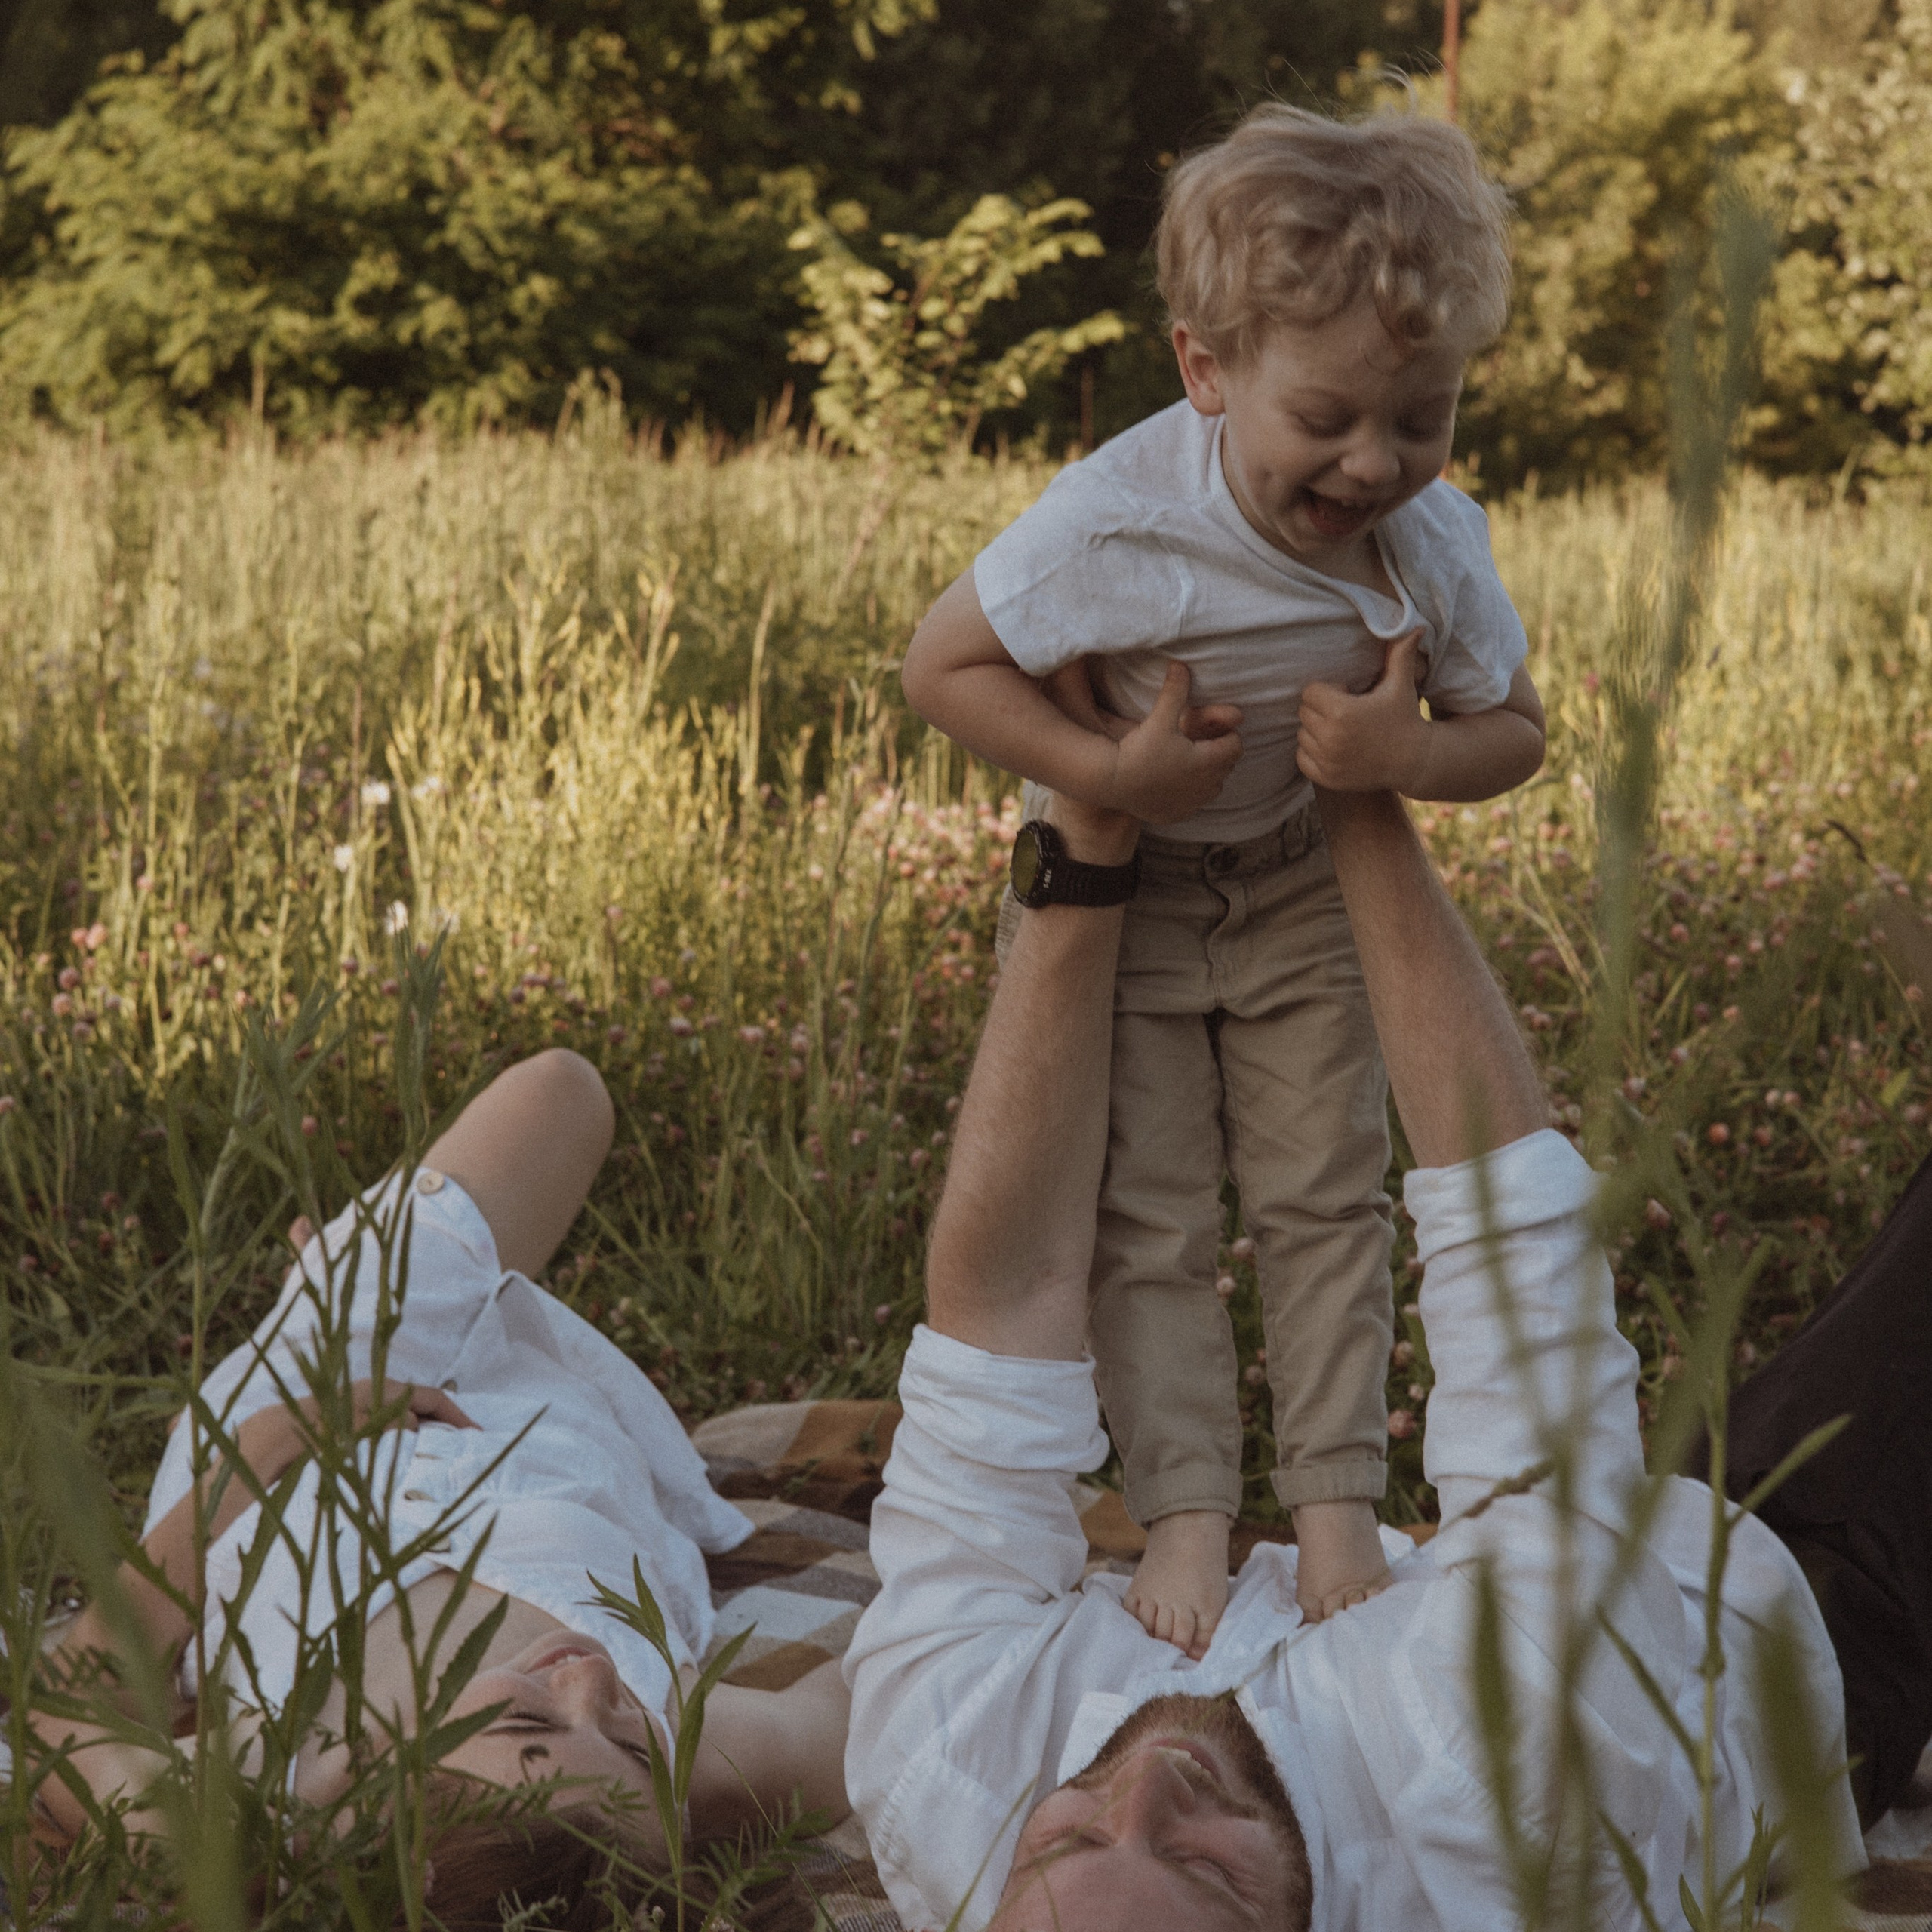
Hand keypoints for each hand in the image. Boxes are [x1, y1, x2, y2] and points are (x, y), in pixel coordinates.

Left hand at [230, 1377, 477, 1491]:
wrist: (275, 1437)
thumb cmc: (320, 1432)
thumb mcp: (366, 1428)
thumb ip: (397, 1426)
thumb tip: (419, 1428)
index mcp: (386, 1390)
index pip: (434, 1397)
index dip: (458, 1416)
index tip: (477, 1436)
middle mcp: (379, 1396)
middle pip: (423, 1409)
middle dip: (444, 1429)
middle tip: (462, 1454)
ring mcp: (366, 1412)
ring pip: (406, 1424)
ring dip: (424, 1442)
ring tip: (438, 1467)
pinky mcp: (353, 1430)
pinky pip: (389, 1435)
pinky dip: (404, 1448)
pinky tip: (405, 1470)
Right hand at [1061, 659, 1241, 824]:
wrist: (1114, 781)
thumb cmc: (1139, 748)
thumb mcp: (1160, 718)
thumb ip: (1175, 691)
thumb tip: (1180, 664)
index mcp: (1208, 760)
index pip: (1235, 746)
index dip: (1227, 735)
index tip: (1211, 731)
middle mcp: (1206, 785)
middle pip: (1227, 767)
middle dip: (1217, 754)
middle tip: (1198, 742)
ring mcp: (1192, 804)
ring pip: (1213, 787)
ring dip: (1206, 775)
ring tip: (1187, 762)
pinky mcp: (1178, 815)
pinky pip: (1194, 804)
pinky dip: (1189, 795)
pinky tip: (1172, 783)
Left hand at [1297, 631, 1431, 793]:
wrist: (1414, 762)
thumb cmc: (1405, 717)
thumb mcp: (1401, 684)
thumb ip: (1400, 654)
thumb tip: (1415, 625)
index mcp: (1343, 712)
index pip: (1310, 692)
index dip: (1328, 690)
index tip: (1348, 694)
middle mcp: (1331, 738)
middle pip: (1304, 712)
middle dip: (1321, 709)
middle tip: (1345, 711)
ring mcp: (1327, 761)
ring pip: (1302, 735)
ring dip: (1316, 730)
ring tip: (1342, 729)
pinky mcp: (1325, 778)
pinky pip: (1301, 757)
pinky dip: (1313, 752)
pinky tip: (1337, 746)